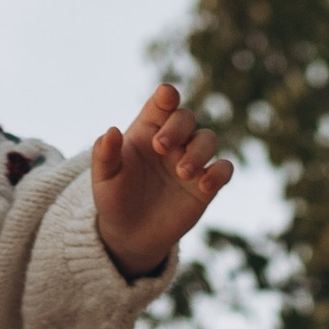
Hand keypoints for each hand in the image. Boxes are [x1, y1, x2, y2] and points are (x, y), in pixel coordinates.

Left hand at [92, 81, 232, 279]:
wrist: (131, 234)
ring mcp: (192, 161)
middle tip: (160, 147)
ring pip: (208, 140)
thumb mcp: (104, 178)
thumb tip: (111, 131)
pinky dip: (219, 173)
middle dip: (177, 127)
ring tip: (182, 173)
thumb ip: (105, 154)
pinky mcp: (206, 186)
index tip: (166, 96)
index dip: (167, 95)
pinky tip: (204, 185)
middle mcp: (174, 141)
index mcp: (148, 129)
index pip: (162, 103)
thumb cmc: (115, 199)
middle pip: (187, 117)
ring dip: (198, 152)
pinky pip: (224, 169)